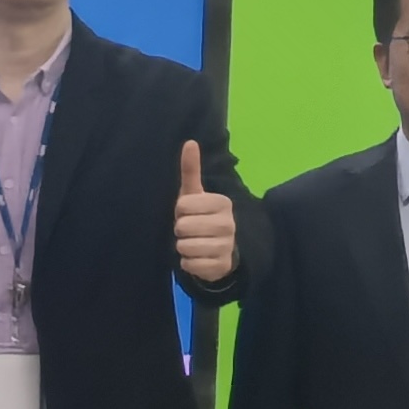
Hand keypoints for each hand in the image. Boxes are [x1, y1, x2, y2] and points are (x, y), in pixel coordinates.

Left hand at [173, 140, 236, 282]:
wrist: (219, 251)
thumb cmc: (200, 217)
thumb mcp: (194, 194)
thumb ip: (191, 170)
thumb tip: (189, 142)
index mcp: (222, 203)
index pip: (183, 205)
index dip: (180, 211)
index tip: (189, 213)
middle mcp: (228, 223)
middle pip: (182, 227)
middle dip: (181, 230)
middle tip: (191, 230)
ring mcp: (226, 246)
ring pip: (185, 246)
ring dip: (183, 247)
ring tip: (194, 243)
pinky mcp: (220, 266)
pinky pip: (189, 264)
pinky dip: (187, 263)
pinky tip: (198, 258)